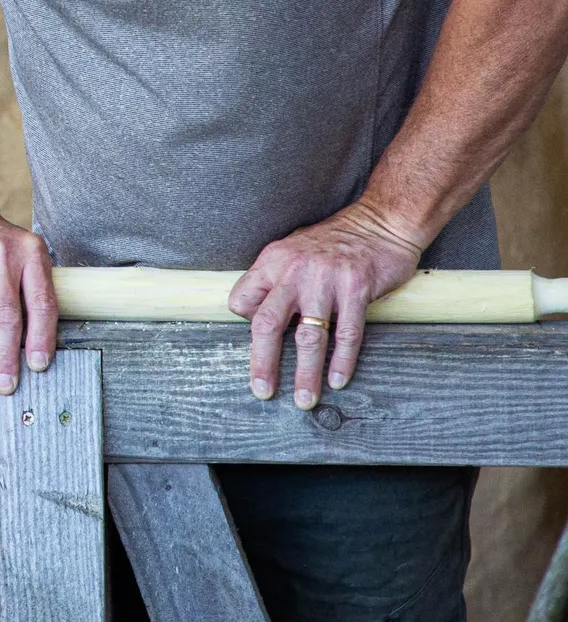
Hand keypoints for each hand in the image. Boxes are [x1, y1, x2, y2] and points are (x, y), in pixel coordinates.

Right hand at [0, 205, 56, 392]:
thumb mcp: (19, 257)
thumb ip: (26, 293)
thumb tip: (31, 351)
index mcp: (30, 253)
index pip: (41, 302)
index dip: (41, 338)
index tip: (36, 366)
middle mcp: (2, 252)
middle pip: (7, 314)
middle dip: (5, 355)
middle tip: (4, 385)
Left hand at [228, 206, 425, 408]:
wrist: (379, 222)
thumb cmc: (332, 242)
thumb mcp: (292, 251)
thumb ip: (274, 280)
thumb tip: (256, 315)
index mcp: (272, 262)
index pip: (242, 301)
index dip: (246, 323)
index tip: (260, 341)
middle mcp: (294, 271)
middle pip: (267, 324)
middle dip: (263, 362)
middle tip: (263, 391)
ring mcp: (325, 281)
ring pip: (308, 337)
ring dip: (305, 373)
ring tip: (305, 399)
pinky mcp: (356, 289)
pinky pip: (346, 334)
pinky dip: (342, 361)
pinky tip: (338, 379)